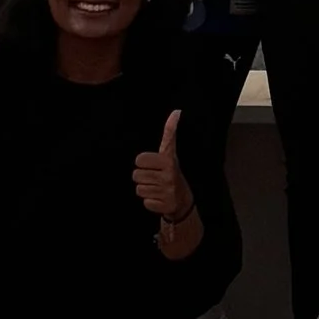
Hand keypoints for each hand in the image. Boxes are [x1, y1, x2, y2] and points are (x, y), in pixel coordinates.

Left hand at [133, 107, 192, 221]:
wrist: (183, 200)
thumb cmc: (172, 172)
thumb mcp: (171, 153)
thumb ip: (170, 133)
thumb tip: (176, 111)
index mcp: (168, 161)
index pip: (139, 159)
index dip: (143, 162)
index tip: (151, 164)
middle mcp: (168, 176)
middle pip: (136, 175)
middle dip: (143, 177)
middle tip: (154, 177)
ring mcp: (167, 192)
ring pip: (139, 189)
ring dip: (145, 189)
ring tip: (156, 188)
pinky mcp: (164, 206)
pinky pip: (145, 202)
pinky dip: (149, 202)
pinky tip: (158, 198)